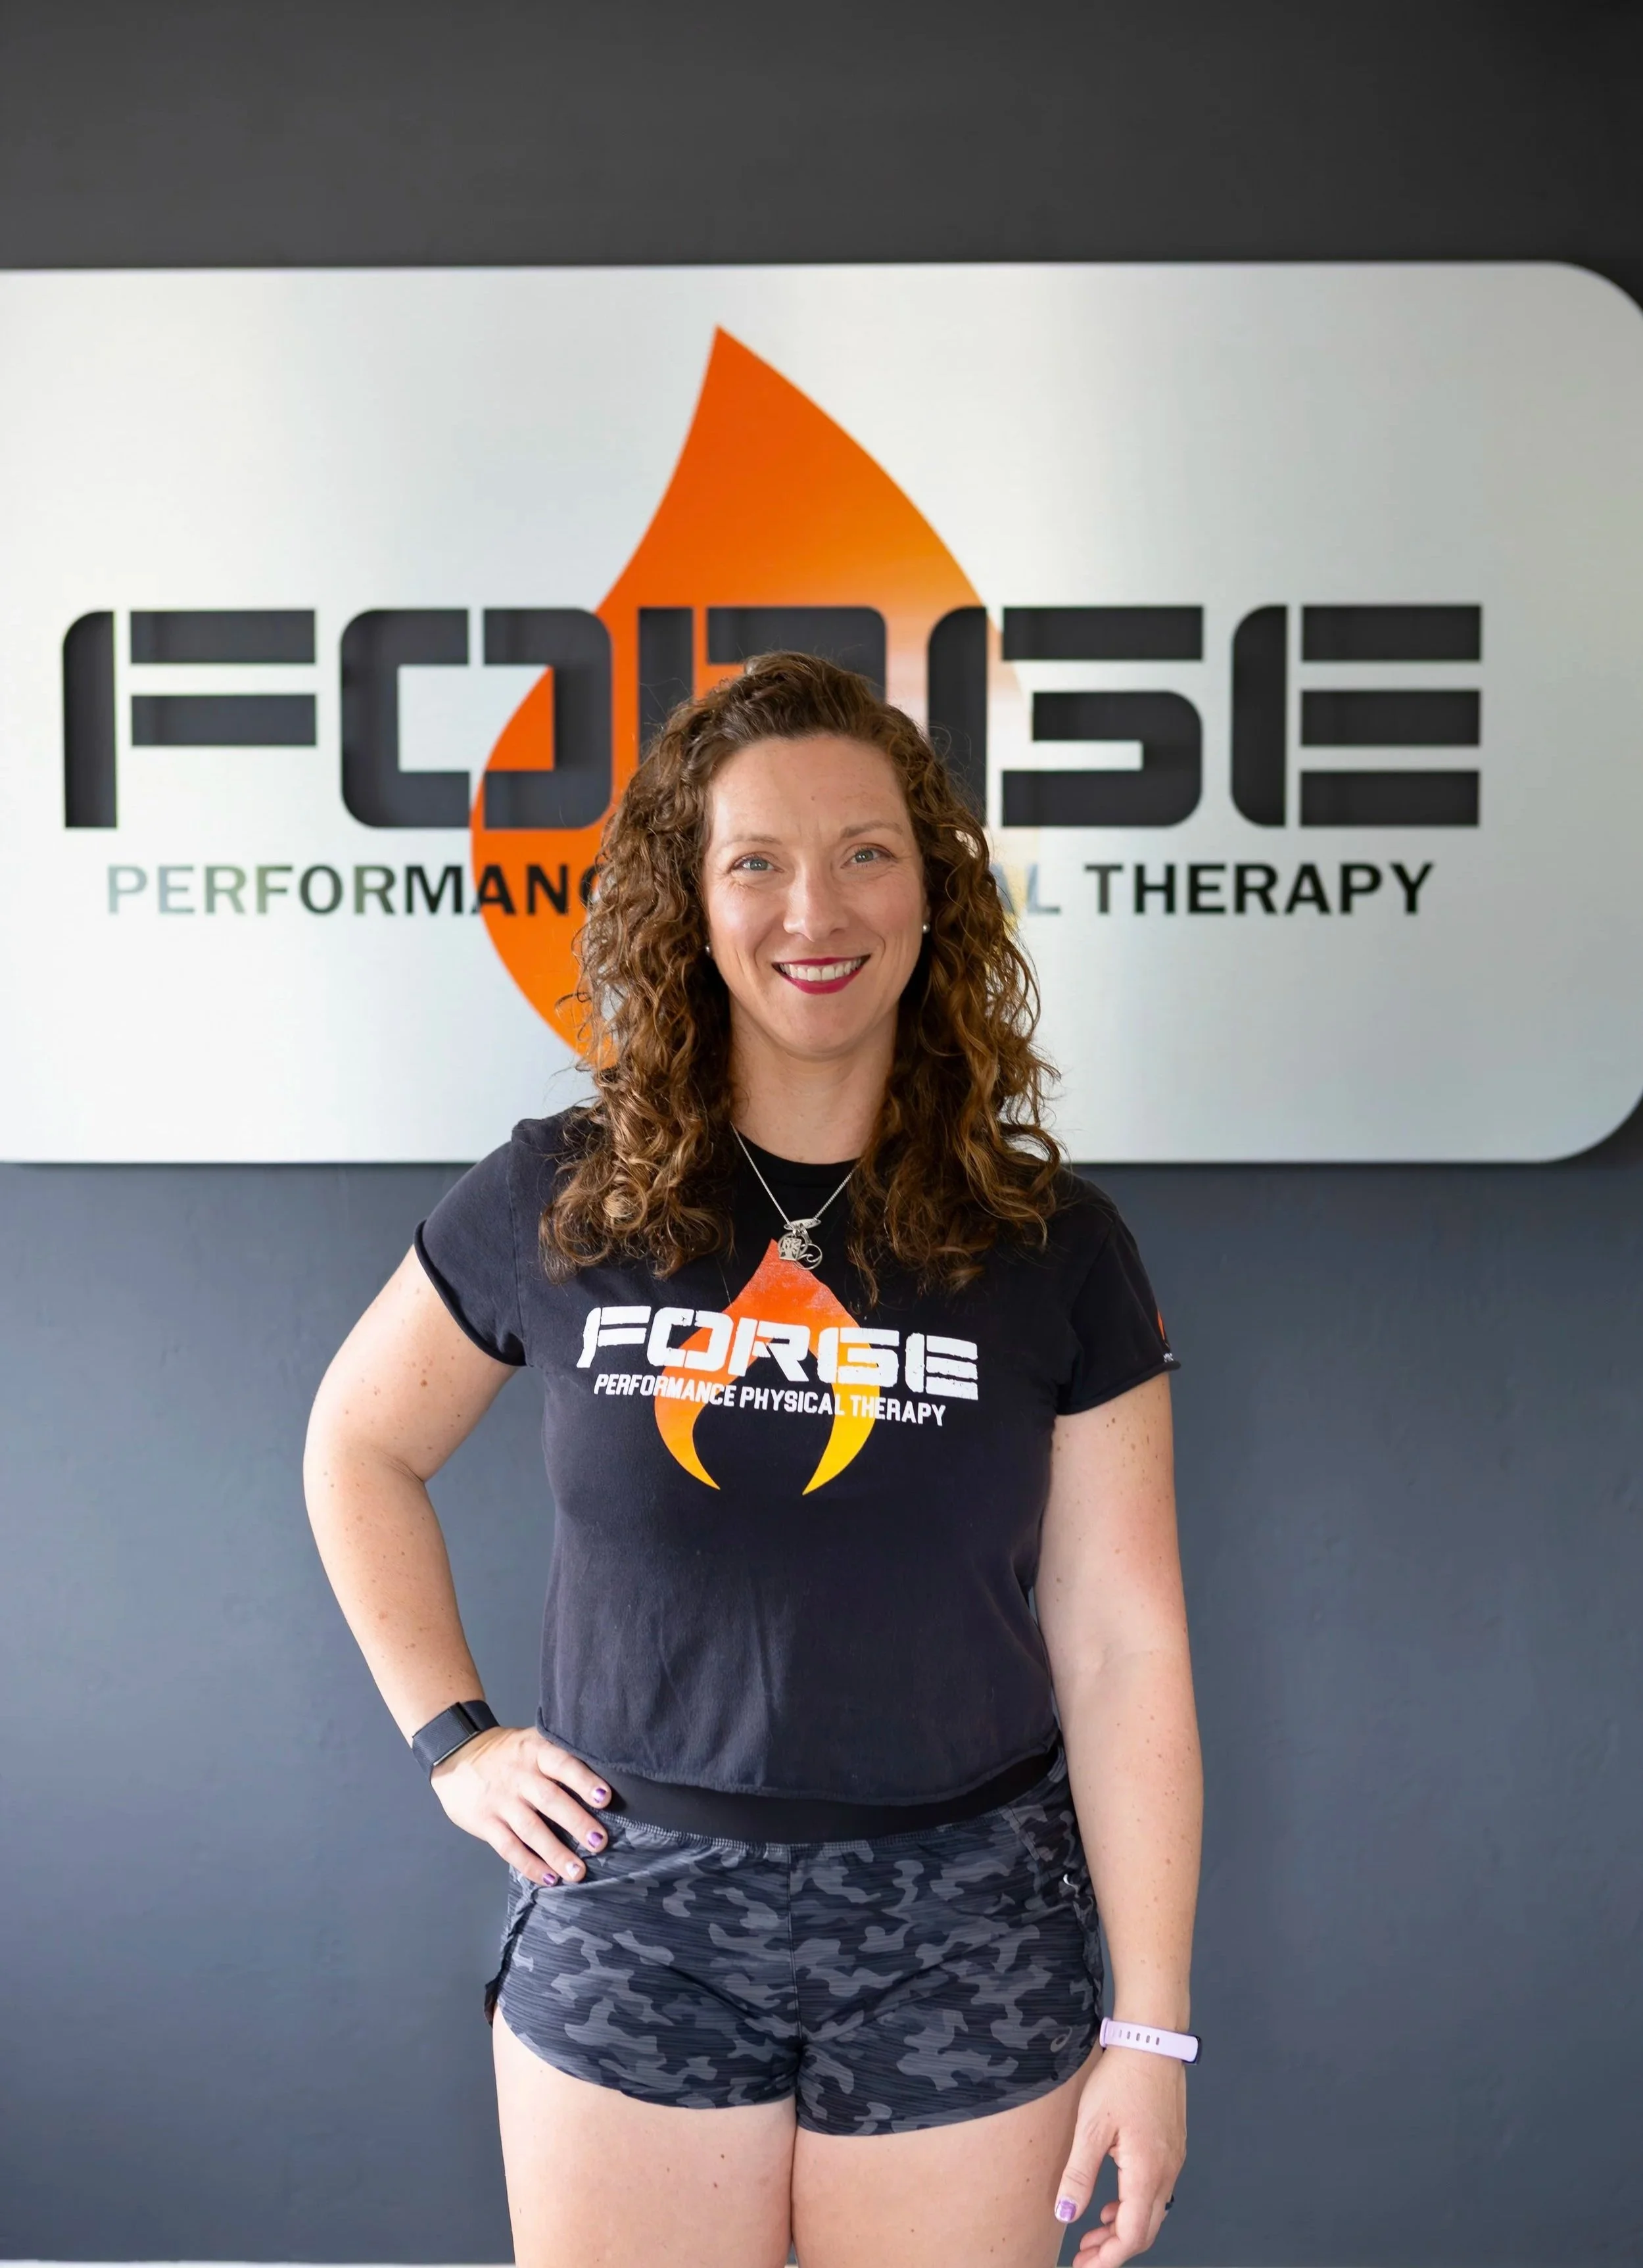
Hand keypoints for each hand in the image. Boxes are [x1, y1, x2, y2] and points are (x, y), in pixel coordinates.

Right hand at [430, 1726, 610, 1884]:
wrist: (456, 1754)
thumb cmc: (507, 1752)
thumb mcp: (532, 1742)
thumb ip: (558, 1757)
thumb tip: (600, 1785)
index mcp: (535, 1751)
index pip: (562, 1764)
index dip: (584, 1780)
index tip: (605, 1798)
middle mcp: (519, 1776)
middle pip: (550, 1800)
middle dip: (577, 1823)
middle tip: (599, 1843)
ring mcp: (501, 1801)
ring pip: (531, 1829)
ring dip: (556, 1853)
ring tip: (578, 1872)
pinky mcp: (485, 1822)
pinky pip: (509, 1847)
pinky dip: (530, 1865)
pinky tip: (549, 1878)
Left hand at [1054, 2046, 1185, 2267]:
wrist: (1151, 2040)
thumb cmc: (1121, 2077)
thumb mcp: (1091, 2127)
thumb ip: (1079, 2175)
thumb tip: (1066, 2215)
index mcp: (1147, 2172)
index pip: (1131, 2235)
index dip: (1108, 2258)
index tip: (1083, 2267)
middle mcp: (1166, 2172)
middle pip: (1144, 2230)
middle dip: (1113, 2249)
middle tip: (1084, 2257)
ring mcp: (1173, 2160)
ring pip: (1151, 2212)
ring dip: (1122, 2228)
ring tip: (1092, 2235)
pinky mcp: (1171, 2146)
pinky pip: (1155, 2191)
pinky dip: (1133, 2206)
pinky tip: (1112, 2203)